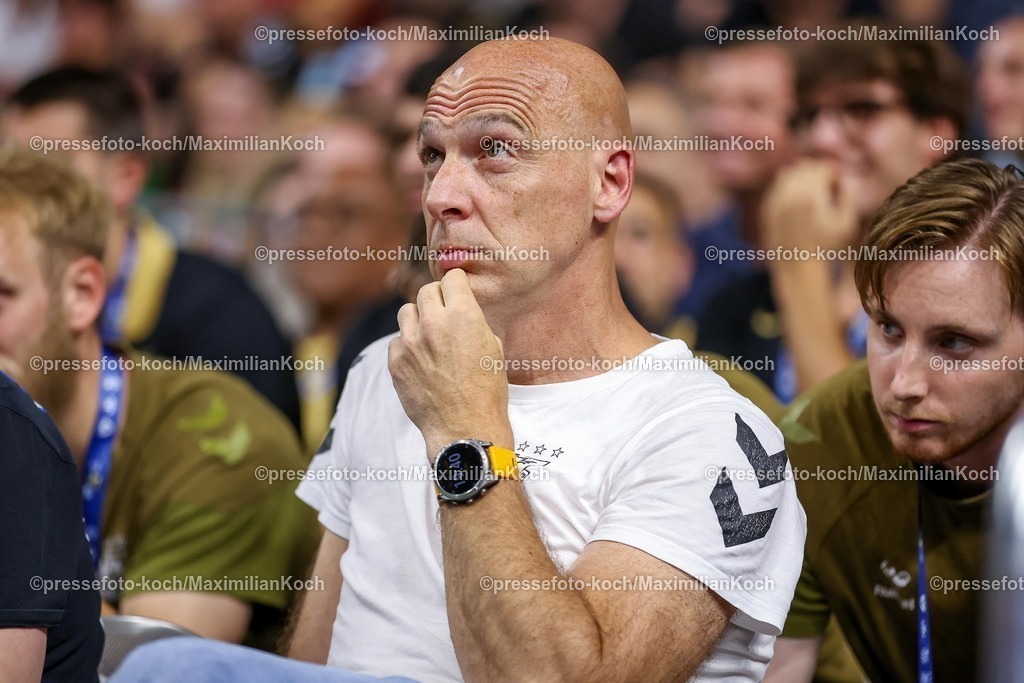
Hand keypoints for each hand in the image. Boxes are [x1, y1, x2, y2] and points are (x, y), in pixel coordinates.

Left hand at [388, 269, 512, 457]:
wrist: (465, 428)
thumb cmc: (487, 391)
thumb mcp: (493, 349)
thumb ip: (474, 323)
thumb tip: (463, 314)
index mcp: (463, 314)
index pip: (452, 277)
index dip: (456, 284)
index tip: (457, 292)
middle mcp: (434, 322)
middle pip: (426, 291)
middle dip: (436, 299)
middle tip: (444, 315)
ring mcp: (411, 341)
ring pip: (406, 312)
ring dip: (418, 320)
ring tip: (429, 338)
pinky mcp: (396, 361)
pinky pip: (397, 340)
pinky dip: (407, 346)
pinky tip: (420, 362)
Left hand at [761, 160, 858, 255]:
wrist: (797, 266)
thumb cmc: (826, 246)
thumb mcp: (846, 223)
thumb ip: (848, 196)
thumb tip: (844, 178)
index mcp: (810, 195)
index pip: (823, 168)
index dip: (835, 173)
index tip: (840, 185)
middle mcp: (790, 194)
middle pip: (805, 168)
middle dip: (818, 172)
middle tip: (828, 185)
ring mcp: (775, 201)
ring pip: (789, 174)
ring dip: (803, 177)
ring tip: (815, 190)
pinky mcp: (767, 209)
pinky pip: (777, 187)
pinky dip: (788, 186)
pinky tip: (799, 196)